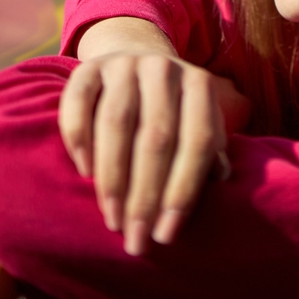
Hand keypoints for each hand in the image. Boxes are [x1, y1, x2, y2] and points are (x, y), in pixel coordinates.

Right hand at [58, 18, 249, 255]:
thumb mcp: (198, 123)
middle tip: (136, 239)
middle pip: (156, 137)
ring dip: (113, 178)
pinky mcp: (88, 67)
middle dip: (145, 196)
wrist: (136, 59)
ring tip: (112, 219)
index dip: (183, 190)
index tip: (167, 234)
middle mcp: (164, 68)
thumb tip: (220, 182)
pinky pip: (78, 103)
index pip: (197, 140)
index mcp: (200, 83)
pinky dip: (79, 139)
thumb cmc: (175, 110)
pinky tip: (85, 173)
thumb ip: (210, 151)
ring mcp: (124, 64)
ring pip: (116, 122)